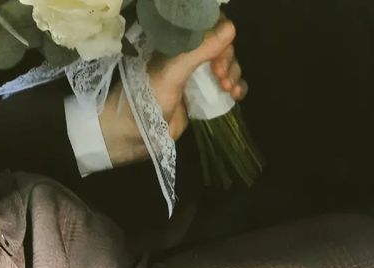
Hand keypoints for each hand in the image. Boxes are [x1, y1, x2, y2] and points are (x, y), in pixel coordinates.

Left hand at [100, 18, 247, 165]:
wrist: (137, 133)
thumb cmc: (148, 97)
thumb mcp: (174, 70)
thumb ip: (199, 49)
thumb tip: (230, 29)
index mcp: (178, 43)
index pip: (209, 28)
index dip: (220, 40)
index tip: (218, 58)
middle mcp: (189, 56)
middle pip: (222, 48)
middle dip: (228, 62)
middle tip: (222, 79)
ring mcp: (197, 77)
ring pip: (227, 67)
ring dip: (234, 75)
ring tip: (228, 90)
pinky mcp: (203, 97)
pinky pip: (228, 86)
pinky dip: (236, 88)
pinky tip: (235, 96)